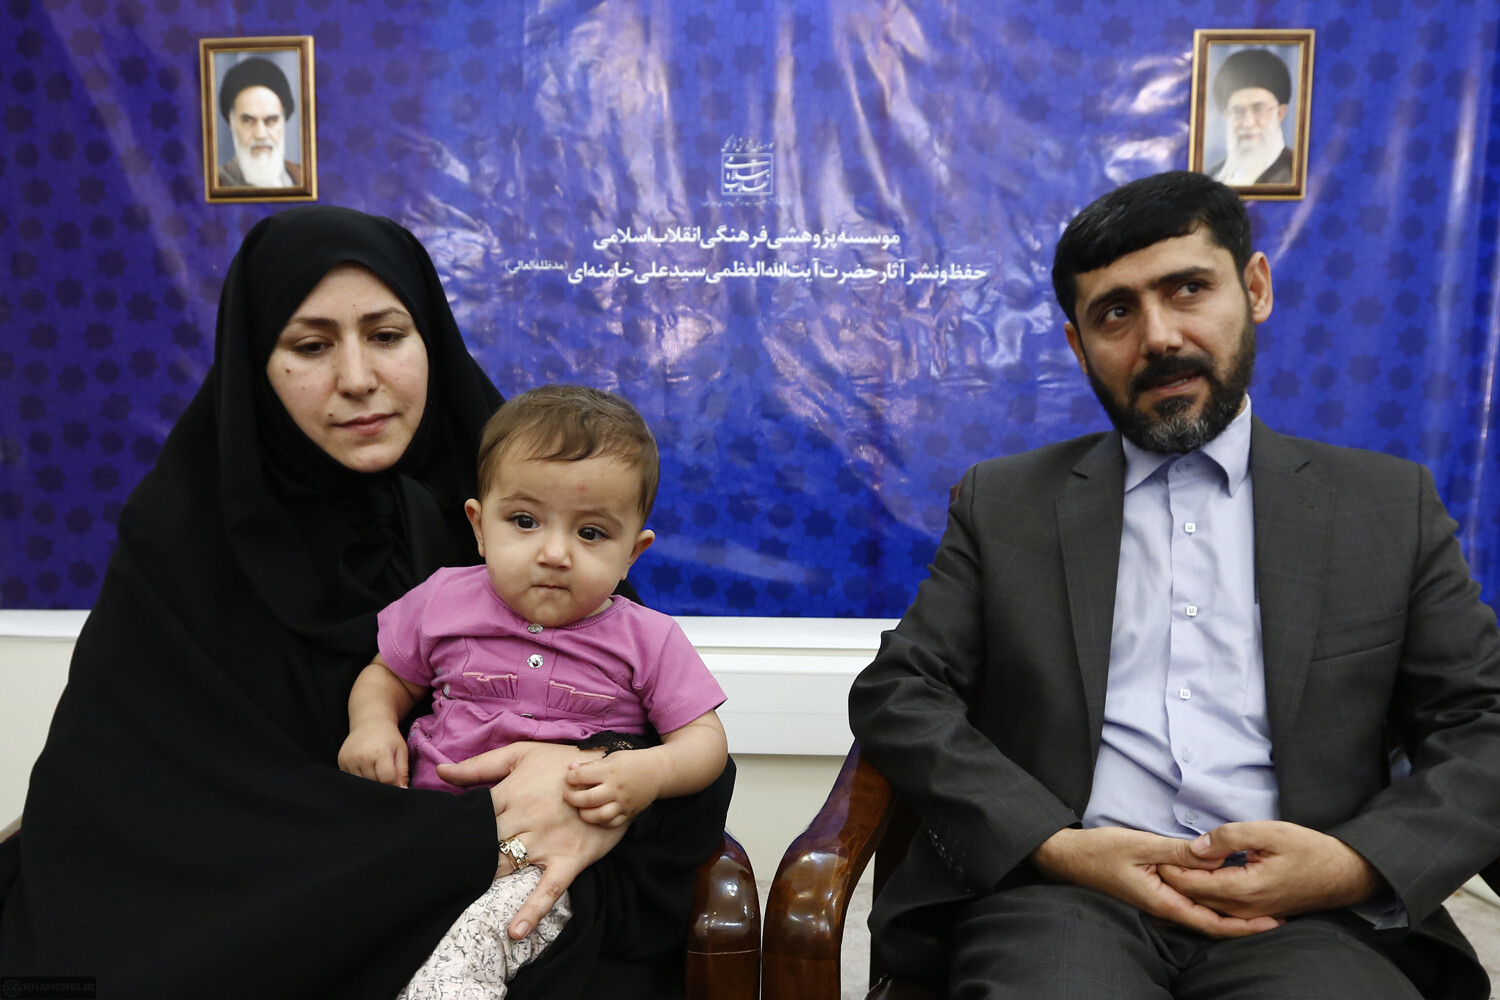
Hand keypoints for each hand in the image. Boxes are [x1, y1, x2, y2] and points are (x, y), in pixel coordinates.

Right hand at [337, 724, 408, 786]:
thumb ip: (402, 771)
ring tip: (374, 768)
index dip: (393, 784)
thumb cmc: (389, 737)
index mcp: (380, 753)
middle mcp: (362, 757)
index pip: (386, 780)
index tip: (395, 780)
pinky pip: (351, 779)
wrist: (370, 722)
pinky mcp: (341, 762)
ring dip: (370, 781)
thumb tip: (402, 790)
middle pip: (374, 783)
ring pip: (362, 784)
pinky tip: (364, 767)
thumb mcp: (401, 750)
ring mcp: (350, 760)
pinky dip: (359, 778)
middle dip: (381, 783)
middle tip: (385, 773)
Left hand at [440, 742, 620, 939]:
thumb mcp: (520, 754)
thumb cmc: (562, 762)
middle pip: (485, 844)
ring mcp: (546, 842)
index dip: (455, 831)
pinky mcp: (568, 860)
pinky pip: (548, 889)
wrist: (612, 774)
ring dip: (485, 880)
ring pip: (507, 866)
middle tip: (443, 873)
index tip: (439, 843)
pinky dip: (532, 911)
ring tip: (461, 895)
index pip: (473, 817)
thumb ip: (479, 766)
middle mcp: (525, 820)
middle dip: (466, 857)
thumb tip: (440, 773)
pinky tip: (516, 931)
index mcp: (510, 794)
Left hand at [562, 754, 661, 827]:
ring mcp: (623, 803)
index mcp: (610, 771)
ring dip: (585, 813)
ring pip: (598, 815)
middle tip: (568, 795)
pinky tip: (596, 814)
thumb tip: (571, 768)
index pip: (582, 776)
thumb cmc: (633, 761)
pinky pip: (611, 823)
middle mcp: (615, 789)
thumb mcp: (612, 757)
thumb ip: (591, 765)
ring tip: (581, 808)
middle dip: (572, 798)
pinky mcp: (629, 813)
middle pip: (587, 799)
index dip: (571, 777)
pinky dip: (601, 821)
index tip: (569, 778)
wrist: (658, 772)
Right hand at [1031, 826, 1283, 937]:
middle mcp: (1165, 908)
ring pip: (1202, 912)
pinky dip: (1212, 899)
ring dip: (1231, 911)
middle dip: (1246, 922)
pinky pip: (1190, 901)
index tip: (1274, 922)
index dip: (1245, 926)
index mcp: (1164, 902)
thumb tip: (1217, 857)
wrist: (1069, 858)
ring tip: (1262, 904)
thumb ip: (1180, 853)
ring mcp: (1160, 901)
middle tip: (1280, 914)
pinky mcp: (1156, 892)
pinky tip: (1224, 889)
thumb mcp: (1142, 846)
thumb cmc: (1101, 851)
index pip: (1212, 923)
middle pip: (1212, 923)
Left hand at [1158, 820, 1384, 918]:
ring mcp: (1250, 914)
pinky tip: (1194, 879)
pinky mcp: (1256, 913)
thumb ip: (1228, 837)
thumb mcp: (1268, 832)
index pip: (1190, 883)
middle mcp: (1243, 909)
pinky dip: (1202, 895)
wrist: (1344, 875)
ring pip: (1205, 905)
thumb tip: (1195, 846)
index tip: (1153, 850)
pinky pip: (1220, 908)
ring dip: (1185, 887)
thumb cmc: (1309, 850)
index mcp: (1242, 889)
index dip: (1169, 867)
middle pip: (1193, 897)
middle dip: (1172, 878)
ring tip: (1167, 866)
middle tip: (1153, 857)